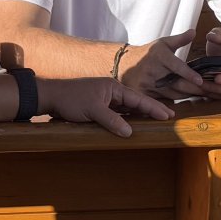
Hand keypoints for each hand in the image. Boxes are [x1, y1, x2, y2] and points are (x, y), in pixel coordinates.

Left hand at [37, 77, 176, 136]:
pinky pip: (118, 113)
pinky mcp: (99, 106)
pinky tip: (133, 124)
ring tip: (155, 121)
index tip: (167, 114)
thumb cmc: (70, 99)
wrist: (51, 97)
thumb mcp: (92, 110)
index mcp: (113, 88)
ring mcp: (105, 99)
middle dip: (151, 109)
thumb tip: (129, 132)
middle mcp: (111, 92)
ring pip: (127, 108)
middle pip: (135, 102)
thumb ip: (111, 120)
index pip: (137, 98)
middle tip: (169, 116)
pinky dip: (127, 118)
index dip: (153, 107)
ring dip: (140, 114)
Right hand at [119, 30, 204, 98]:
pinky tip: (188, 101)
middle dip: (194, 89)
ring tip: (204, 96)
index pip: (176, 66)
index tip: (200, 80)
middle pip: (176, 84)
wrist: (125, 63)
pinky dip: (177, 102)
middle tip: (210, 91)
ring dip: (188, 96)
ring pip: (172, 94)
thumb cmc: (149, 53)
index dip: (188, 74)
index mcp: (159, 56)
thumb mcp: (163, 43)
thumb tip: (194, 31)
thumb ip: (180, 39)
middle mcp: (153, 71)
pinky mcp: (144, 94)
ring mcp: (147, 84)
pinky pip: (164, 101)